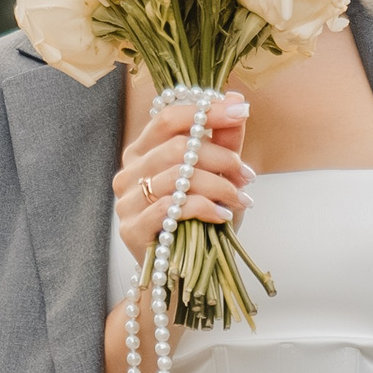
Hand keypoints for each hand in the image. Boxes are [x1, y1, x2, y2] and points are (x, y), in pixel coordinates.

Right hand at [110, 92, 250, 265]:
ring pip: (178, 177)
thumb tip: (235, 99)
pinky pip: (172, 208)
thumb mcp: (216, 176)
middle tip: (246, 175)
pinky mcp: (131, 228)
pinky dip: (204, 209)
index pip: (168, 119)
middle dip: (221, 158)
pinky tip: (221, 216)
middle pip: (178, 147)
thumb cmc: (198, 221)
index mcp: (143, 152)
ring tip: (240, 198)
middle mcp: (128, 172)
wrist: (182, 273)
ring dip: (219, 186)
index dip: (205, 112)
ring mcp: (126, 201)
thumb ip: (222, 138)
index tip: (240, 111)